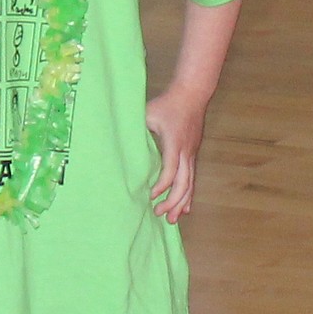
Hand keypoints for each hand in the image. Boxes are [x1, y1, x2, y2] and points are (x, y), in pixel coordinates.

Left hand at [145, 86, 206, 222]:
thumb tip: (120, 141)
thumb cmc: (168, 103)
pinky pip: (192, 178)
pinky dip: (189, 194)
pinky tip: (185, 206)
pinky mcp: (193, 153)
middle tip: (159, 215)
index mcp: (174, 144)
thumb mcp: (149, 113)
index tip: (150, 196)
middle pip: (183, 184)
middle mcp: (186, 152)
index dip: (161, 186)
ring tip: (173, 219)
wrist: (192, 94)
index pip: (170, 171)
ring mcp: (192, 154)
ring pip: (190, 184)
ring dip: (181, 203)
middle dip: (172, 202)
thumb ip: (138, 129)